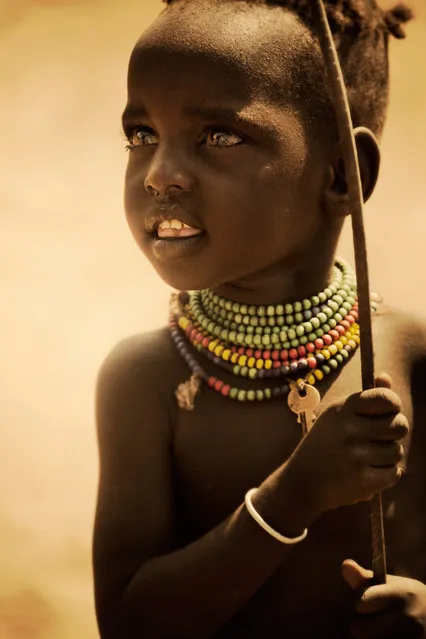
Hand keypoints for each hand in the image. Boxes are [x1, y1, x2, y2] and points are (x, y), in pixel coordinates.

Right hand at [286, 373, 408, 515]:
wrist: (301, 483)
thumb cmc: (323, 446)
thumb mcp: (336, 416)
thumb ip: (365, 397)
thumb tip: (386, 376)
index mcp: (341, 409)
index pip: (386, 398)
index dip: (394, 405)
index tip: (389, 412)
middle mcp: (348, 429)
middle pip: (399, 425)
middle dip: (395, 432)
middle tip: (381, 437)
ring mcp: (355, 456)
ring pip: (397, 451)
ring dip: (388, 456)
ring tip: (369, 458)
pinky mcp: (362, 481)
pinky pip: (394, 473)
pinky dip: (386, 475)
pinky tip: (369, 473)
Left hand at [343, 559, 425, 637]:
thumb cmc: (410, 599)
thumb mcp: (393, 585)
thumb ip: (366, 579)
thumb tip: (345, 565)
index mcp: (400, 594)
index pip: (361, 601)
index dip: (361, 603)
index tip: (371, 602)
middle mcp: (407, 617)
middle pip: (359, 629)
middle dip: (363, 624)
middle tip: (378, 619)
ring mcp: (409, 637)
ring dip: (372, 637)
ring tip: (386, 629)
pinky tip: (392, 636)